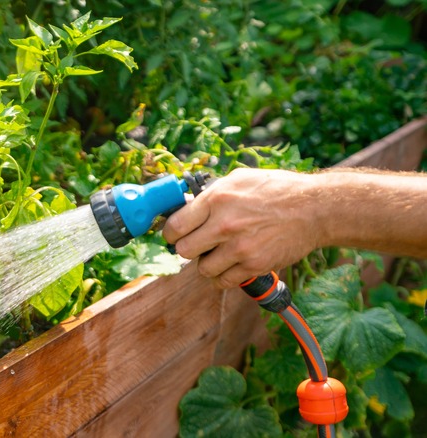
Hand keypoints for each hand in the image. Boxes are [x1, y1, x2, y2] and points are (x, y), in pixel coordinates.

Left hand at [163, 168, 323, 288]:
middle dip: (187, 248)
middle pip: (183, 250)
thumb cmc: (275, 190)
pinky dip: (223, 276)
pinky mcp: (254, 266)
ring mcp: (239, 248)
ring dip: (206, 263)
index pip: (174, 226)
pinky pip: (223, 281)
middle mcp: (224, 224)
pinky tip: (230, 264)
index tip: (174, 235)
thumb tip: (185, 205)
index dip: (170, 233)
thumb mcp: (238, 180)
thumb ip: (210, 194)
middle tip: (197, 244)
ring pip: (202, 269)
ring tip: (218, 253)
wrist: (313, 208)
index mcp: (217, 199)